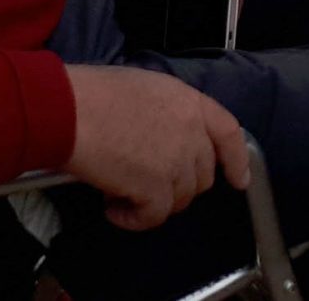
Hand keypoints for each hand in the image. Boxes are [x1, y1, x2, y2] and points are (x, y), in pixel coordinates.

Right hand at [64, 65, 248, 230]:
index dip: (236, 160)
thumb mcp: (143, 89)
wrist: (70, 109)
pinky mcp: (155, 188)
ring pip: (179, 199)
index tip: (238, 179)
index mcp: (189, 102)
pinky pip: (154, 217)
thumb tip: (159, 138)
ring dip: (152, 201)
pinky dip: (133, 219)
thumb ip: (166, 114)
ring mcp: (176, 161)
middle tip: (145, 181)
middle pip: (202, 174)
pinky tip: (113, 208)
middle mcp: (191, 132)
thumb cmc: (93, 93)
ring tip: (119, 189)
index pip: (228, 133)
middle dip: (178, 184)